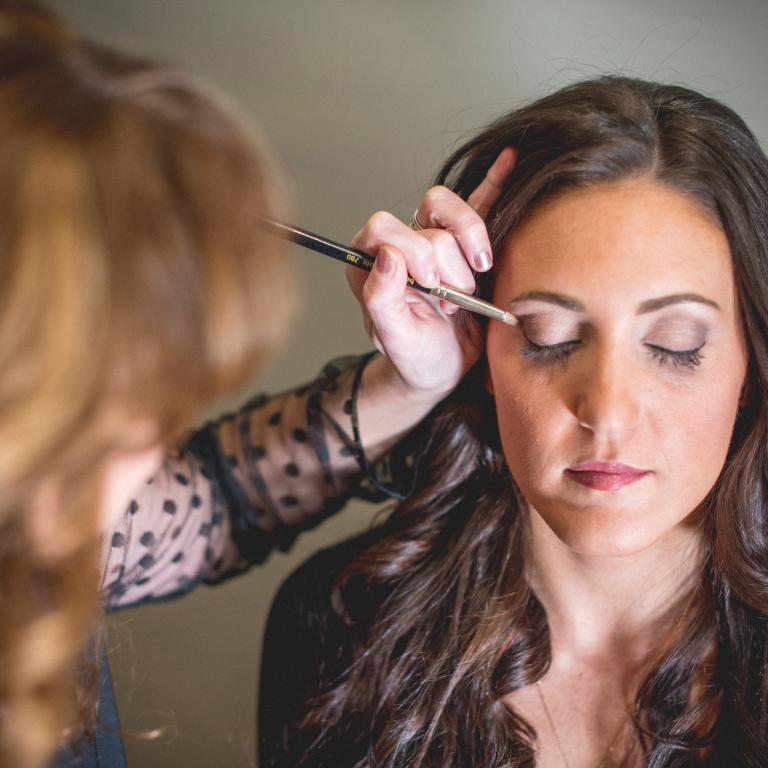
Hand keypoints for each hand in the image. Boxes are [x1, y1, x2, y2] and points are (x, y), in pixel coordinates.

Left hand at [347, 147, 516, 404]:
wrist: (445, 366)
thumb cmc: (416, 357)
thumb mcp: (397, 340)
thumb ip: (381, 301)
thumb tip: (388, 256)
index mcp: (369, 263)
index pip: (382, 230)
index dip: (412, 252)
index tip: (431, 285)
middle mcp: (398, 244)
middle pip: (425, 222)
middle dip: (446, 263)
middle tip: (452, 301)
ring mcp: (431, 238)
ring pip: (448, 207)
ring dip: (470, 243)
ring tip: (475, 278)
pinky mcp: (464, 241)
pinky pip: (478, 202)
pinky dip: (493, 183)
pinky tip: (508, 161)